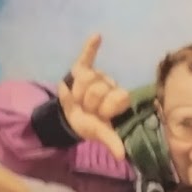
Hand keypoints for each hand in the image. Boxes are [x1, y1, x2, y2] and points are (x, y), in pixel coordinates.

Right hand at [57, 34, 129, 161]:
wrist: (69, 117)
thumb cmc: (88, 124)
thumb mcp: (97, 133)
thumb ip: (110, 140)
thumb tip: (122, 155)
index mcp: (118, 99)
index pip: (118, 96)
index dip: (105, 108)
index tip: (99, 116)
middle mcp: (110, 84)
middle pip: (99, 87)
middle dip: (87, 101)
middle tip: (84, 109)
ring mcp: (96, 76)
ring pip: (86, 78)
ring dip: (77, 92)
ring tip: (77, 99)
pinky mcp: (82, 68)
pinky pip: (87, 57)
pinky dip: (91, 47)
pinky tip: (97, 36)